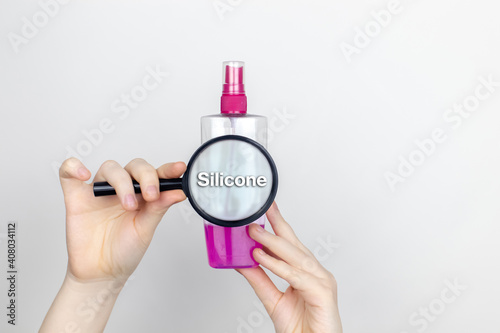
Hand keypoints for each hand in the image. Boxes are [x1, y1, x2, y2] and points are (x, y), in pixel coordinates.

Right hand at [60, 157, 185, 282]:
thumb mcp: (146, 229)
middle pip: (134, 167)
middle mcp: (122, 189)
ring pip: (110, 168)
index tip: (179, 169)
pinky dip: (73, 167)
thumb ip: (159, 208)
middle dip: (146, 176)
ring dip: (122, 181)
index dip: (168, 169)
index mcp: (143, 195)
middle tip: (151, 195)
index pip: (156, 174)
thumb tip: (179, 192)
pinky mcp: (76, 197)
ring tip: (128, 204)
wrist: (100, 273)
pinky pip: (68, 173)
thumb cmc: (124, 251)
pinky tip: (84, 174)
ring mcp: (100, 192)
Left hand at [237, 203, 341, 332]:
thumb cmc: (301, 329)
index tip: (266, 210)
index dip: (278, 225)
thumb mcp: (273, 300)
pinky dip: (278, 266)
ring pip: (295, 257)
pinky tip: (262, 258)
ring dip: (273, 243)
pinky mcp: (323, 294)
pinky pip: (296, 276)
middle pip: (294, 244)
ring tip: (255, 232)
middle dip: (277, 225)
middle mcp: (316, 274)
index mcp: (307, 273)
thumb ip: (259, 280)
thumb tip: (242, 262)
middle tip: (260, 212)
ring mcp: (322, 282)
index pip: (290, 244)